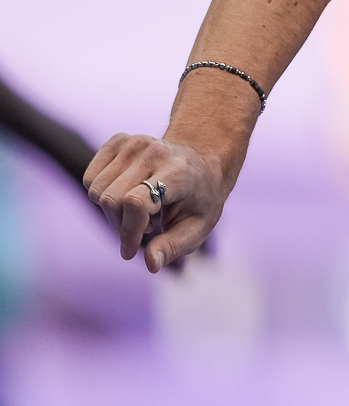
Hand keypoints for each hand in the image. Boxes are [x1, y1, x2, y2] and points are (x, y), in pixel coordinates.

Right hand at [84, 135, 226, 271]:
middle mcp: (154, 151)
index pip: (135, 202)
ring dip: (112, 212)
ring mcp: (134, 142)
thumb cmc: (199, 200)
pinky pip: (90, 178)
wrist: (202, 162)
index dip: (128, 231)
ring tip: (140, 212)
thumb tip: (150, 264)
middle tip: (143, 230)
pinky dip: (102, 195)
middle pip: (110, 199)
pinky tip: (127, 195)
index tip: (131, 251)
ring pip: (96, 190)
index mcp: (178, 172)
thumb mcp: (198, 228)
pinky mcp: (118, 140)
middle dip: (121, 225)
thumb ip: (174, 247)